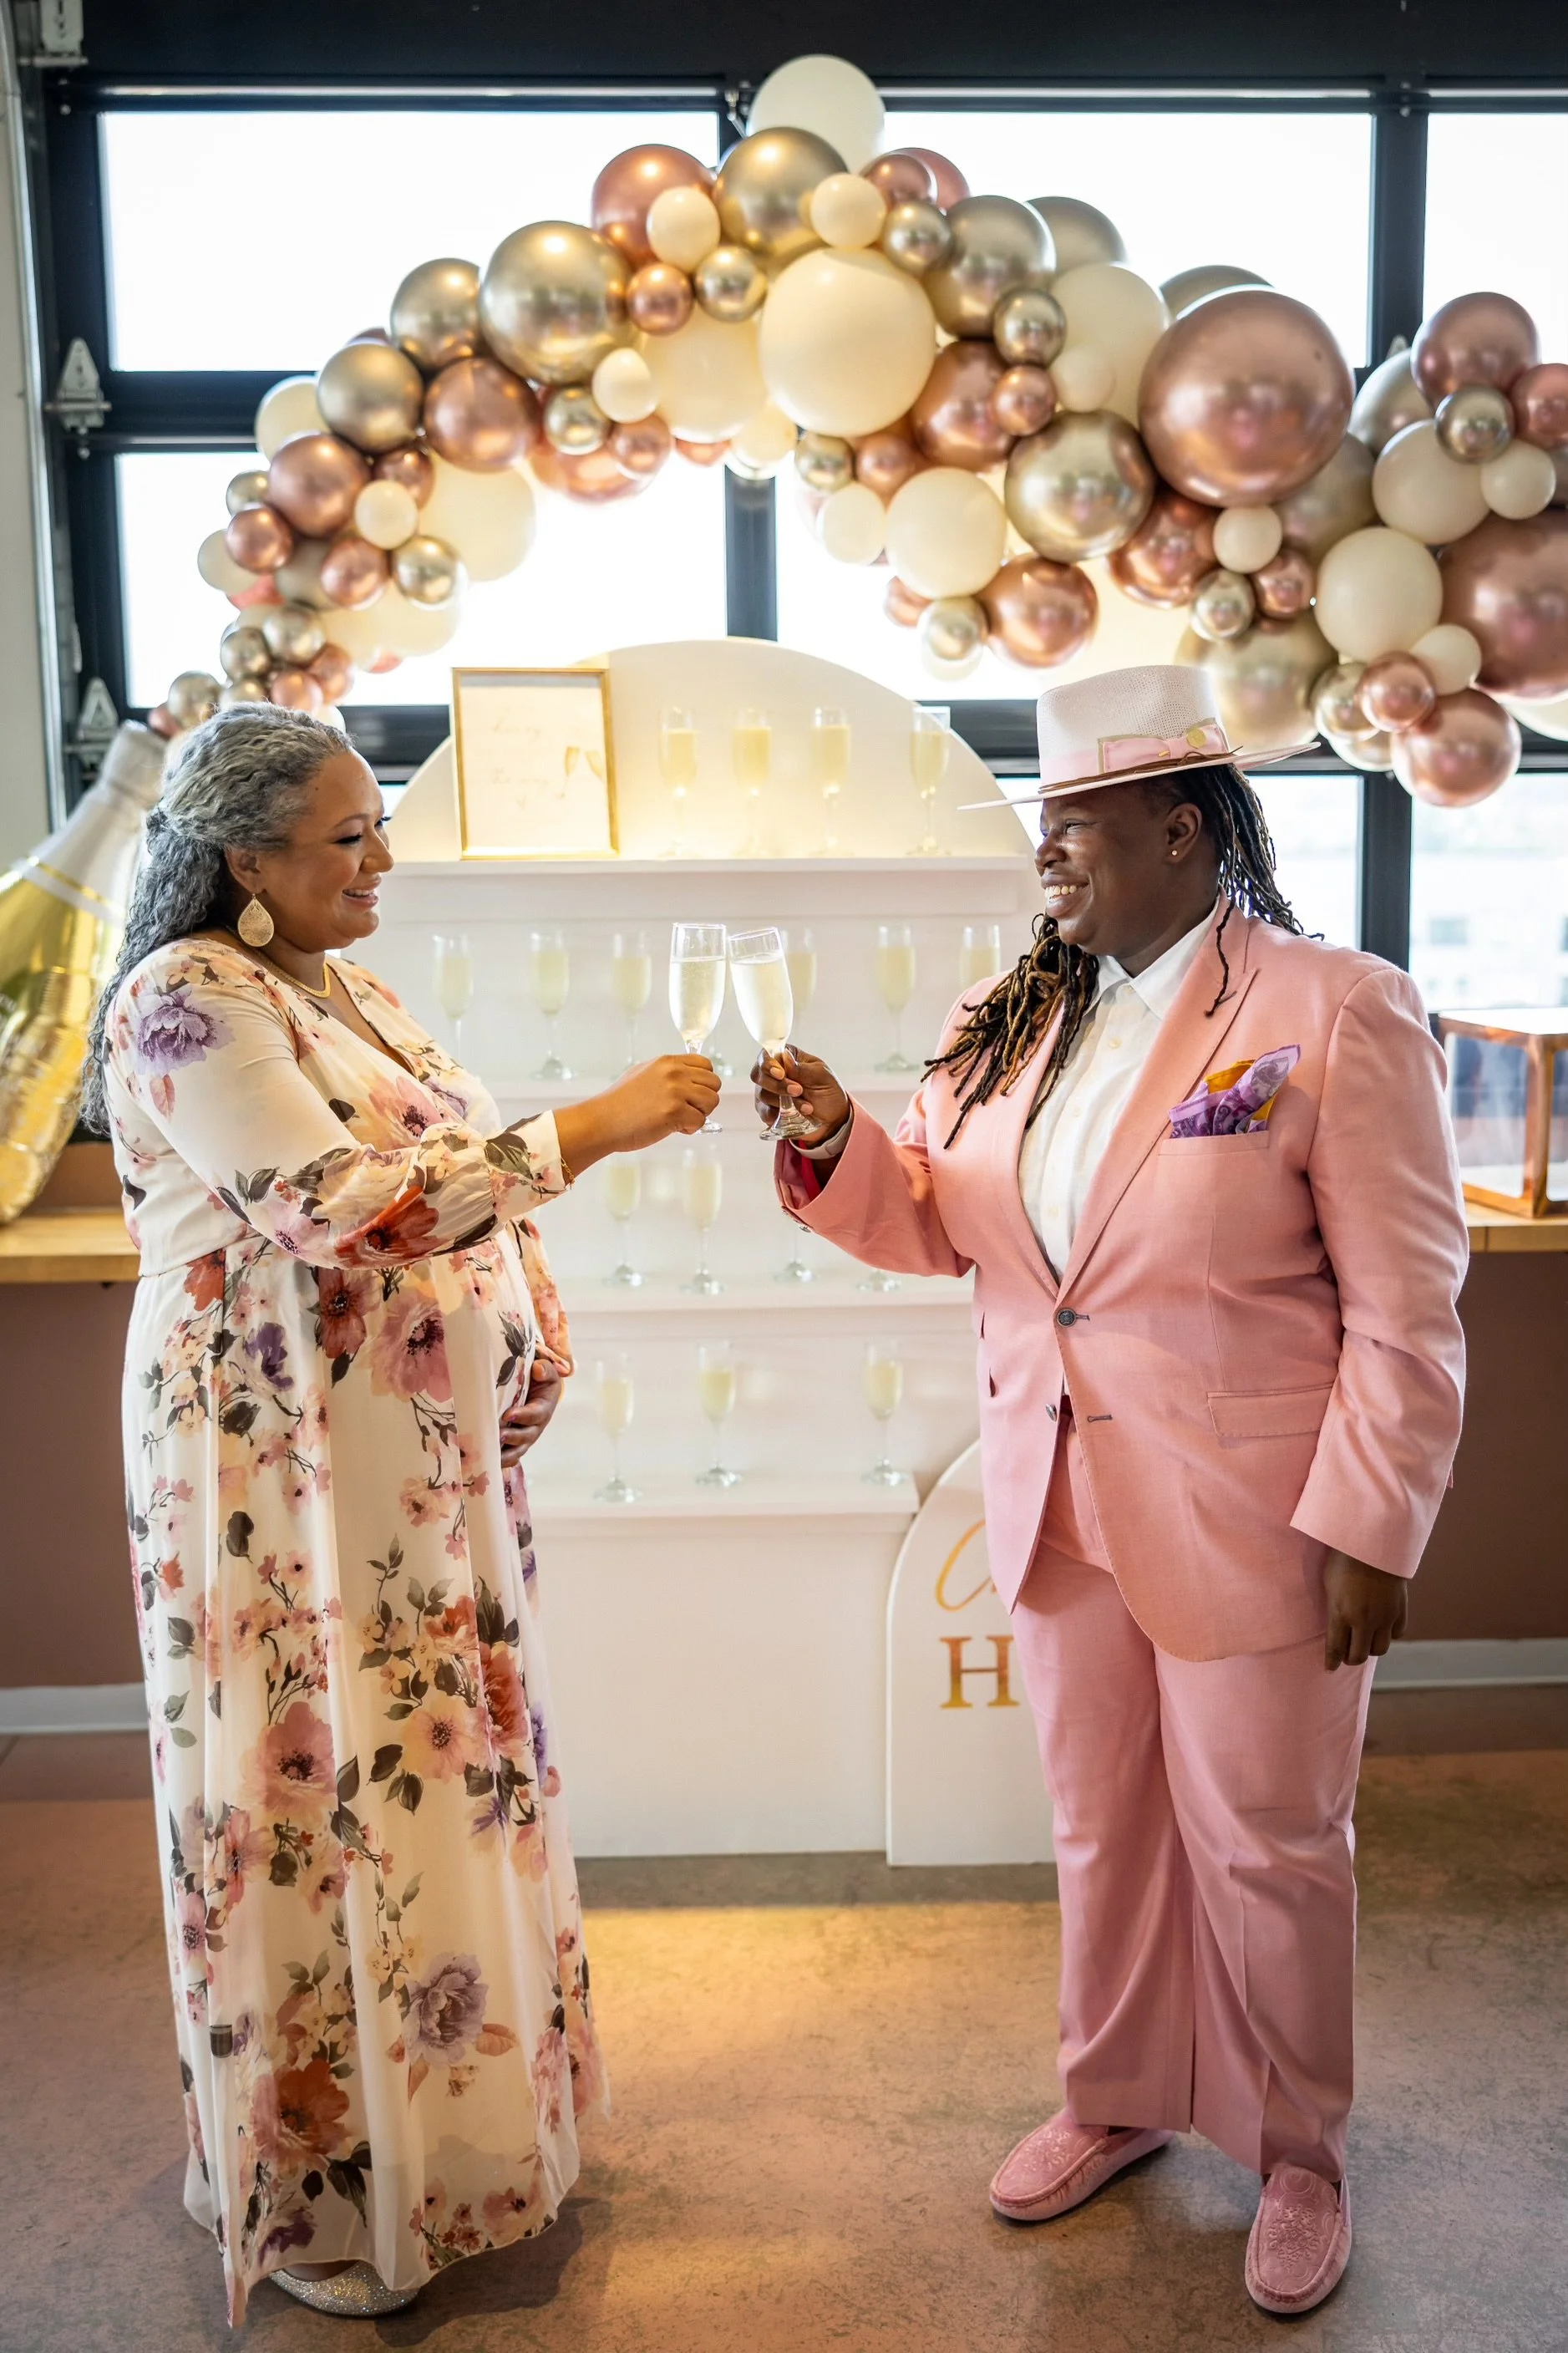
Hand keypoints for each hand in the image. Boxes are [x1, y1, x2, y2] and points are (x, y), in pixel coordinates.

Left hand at [500, 1356, 561, 1467]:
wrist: (536, 1388)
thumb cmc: (539, 1379)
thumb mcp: (546, 1370)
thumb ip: (544, 1368)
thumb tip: (537, 1369)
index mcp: (544, 1407)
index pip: (536, 1414)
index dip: (524, 1416)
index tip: (508, 1415)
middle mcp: (536, 1425)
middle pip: (527, 1436)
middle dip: (513, 1438)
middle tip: (499, 1436)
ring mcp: (526, 1436)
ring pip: (518, 1449)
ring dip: (506, 1454)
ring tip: (492, 1453)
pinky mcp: (515, 1442)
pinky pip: (511, 1455)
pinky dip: (501, 1460)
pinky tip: (488, 1461)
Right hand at [555, 1055, 720, 1172]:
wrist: (602, 1121)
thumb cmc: (620, 1103)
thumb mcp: (644, 1074)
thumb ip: (668, 1073)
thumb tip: (690, 1078)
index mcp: (668, 1062)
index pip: (706, 1064)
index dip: (704, 1082)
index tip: (692, 1094)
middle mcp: (674, 1073)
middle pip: (714, 1083)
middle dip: (704, 1100)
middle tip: (686, 1110)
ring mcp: (675, 1092)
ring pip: (712, 1102)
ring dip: (699, 1114)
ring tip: (680, 1119)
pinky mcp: (674, 1112)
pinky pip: (700, 1121)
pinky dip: (690, 1129)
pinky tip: (672, 1128)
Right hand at [751, 1048, 850, 1147]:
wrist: (833, 1117)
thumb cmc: (827, 1090)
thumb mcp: (821, 1075)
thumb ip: (802, 1068)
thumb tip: (785, 1059)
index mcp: (785, 1057)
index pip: (766, 1055)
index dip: (768, 1064)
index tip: (781, 1074)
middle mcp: (772, 1073)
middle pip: (758, 1075)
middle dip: (778, 1085)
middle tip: (798, 1091)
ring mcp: (768, 1092)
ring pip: (762, 1094)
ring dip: (784, 1102)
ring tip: (807, 1106)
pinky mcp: (768, 1110)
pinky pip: (764, 1112)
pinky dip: (778, 1115)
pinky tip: (792, 1115)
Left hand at [1323, 1548, 1408, 1669]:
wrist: (1375, 1540)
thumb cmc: (1345, 1557)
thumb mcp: (1329, 1582)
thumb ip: (1333, 1607)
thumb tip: (1333, 1625)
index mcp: (1342, 1613)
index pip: (1336, 1648)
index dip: (1332, 1661)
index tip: (1329, 1667)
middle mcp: (1364, 1620)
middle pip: (1358, 1655)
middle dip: (1350, 1658)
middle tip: (1346, 1653)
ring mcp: (1385, 1617)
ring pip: (1379, 1649)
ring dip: (1369, 1648)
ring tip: (1363, 1640)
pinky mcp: (1400, 1611)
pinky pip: (1396, 1634)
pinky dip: (1388, 1635)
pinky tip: (1381, 1627)